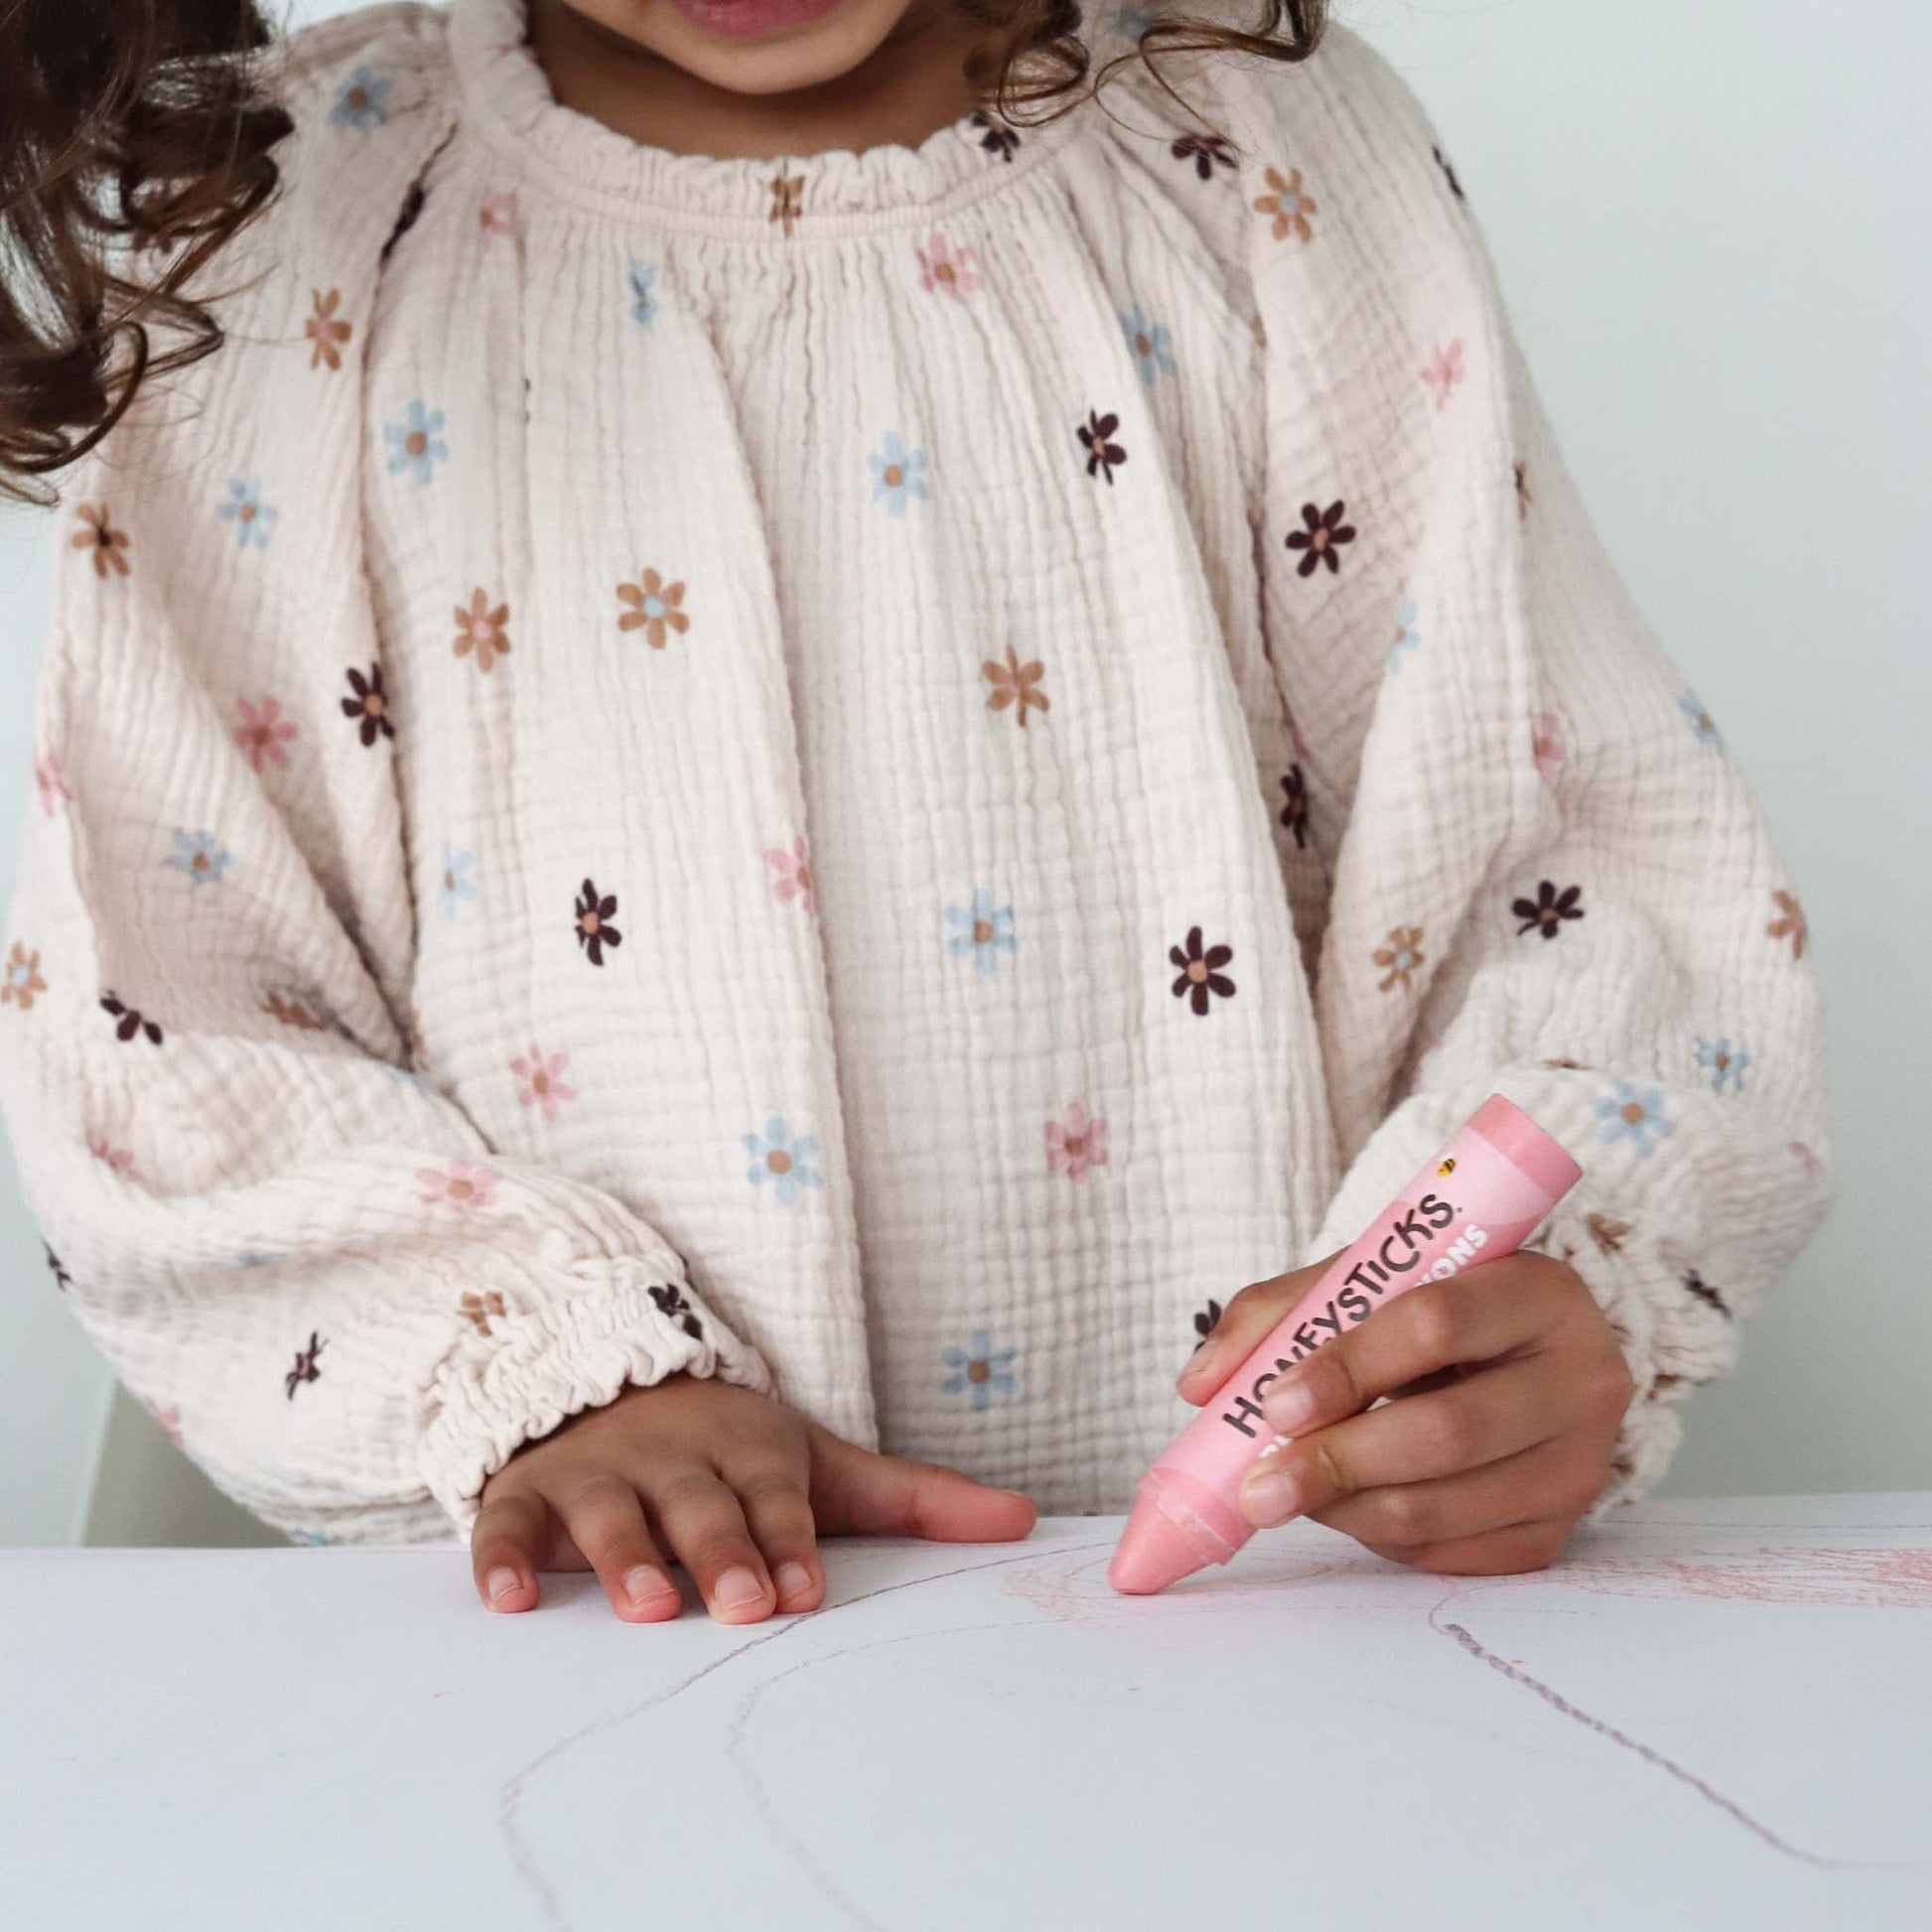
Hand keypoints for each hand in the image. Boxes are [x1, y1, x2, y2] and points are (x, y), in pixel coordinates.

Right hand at [471, 1373, 1036, 1623]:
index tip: (805, 1587)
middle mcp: (674, 1455)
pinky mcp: (528, 1493)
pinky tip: (511, 1601)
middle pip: (699, 1504)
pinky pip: (509, 1523)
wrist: (611, 1382)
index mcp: (748, 1448)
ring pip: (610, 1510)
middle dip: (723, 1550)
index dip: (789, 1538)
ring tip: (649, 1607)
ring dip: (625, 1554)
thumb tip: (1026, 1519)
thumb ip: (915, 1499)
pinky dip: (504, 1556)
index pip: (774, 1495)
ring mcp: (597, 1471)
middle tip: (746, 1605)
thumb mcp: (822, 1463)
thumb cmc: (732, 1450)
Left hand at [1175, 1250, 1632, 1574]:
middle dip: (1336, 1462)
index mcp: (1538, 1289)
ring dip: (1346, 1509)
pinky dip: (1381, 1537)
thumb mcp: (1372, 1281)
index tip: (1275, 1404)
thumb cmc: (1437, 1308)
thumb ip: (1282, 1314)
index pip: (1436, 1324)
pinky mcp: (1560, 1532)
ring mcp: (1579, 1464)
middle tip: (1258, 1486)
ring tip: (1284, 1494)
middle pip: (1447, 1431)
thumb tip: (1198, 1385)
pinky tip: (1344, 1508)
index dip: (1348, 1368)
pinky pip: (1453, 1553)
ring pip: (1445, 1504)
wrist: (1526, 1356)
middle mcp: (1582, 1378)